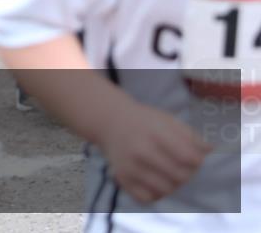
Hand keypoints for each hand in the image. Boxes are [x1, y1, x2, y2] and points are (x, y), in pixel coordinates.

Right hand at [96, 98, 210, 203]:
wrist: (110, 122)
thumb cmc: (145, 121)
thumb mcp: (168, 120)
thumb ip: (190, 135)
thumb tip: (209, 150)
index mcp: (155, 133)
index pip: (189, 158)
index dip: (197, 161)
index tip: (193, 157)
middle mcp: (141, 151)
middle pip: (181, 176)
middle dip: (188, 174)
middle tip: (183, 166)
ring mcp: (130, 167)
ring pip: (166, 190)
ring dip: (174, 184)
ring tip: (170, 173)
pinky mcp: (122, 179)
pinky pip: (147, 198)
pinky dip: (155, 193)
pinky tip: (155, 181)